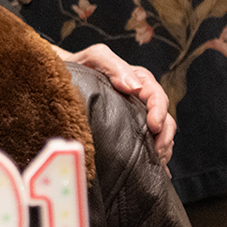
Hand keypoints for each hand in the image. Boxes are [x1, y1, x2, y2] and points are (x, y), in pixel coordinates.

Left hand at [55, 43, 174, 164]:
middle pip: (163, 117)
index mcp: (137, 80)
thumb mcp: (95, 57)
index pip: (156, 95)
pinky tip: (155, 169)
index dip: (159, 111)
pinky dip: (154, 156)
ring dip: (162, 147)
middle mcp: (140, 99)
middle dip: (165, 134)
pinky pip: (147, 143)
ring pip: (159, 132)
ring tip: (156, 161)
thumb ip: (113, 65)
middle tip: (158, 151)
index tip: (153, 125)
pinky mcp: (128, 128)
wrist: (61, 78)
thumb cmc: (79, 64)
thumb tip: (134, 87)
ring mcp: (135, 115)